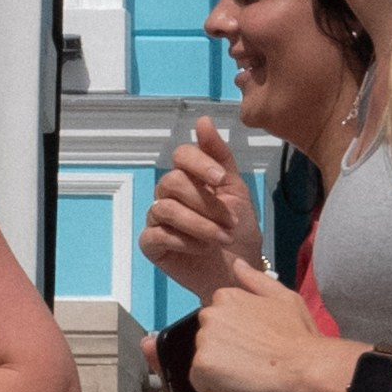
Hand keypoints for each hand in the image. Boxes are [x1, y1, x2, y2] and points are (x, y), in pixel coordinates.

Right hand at [139, 118, 262, 302]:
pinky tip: (202, 249)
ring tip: (222, 237)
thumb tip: (203, 119)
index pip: (182, 155)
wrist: (240, 271)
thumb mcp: (236, 191)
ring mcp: (157, 219)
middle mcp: (168, 194)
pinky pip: (157, 234)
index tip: (221, 180)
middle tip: (230, 222)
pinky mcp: (151, 244)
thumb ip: (220, 156)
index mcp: (189, 177)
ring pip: (166, 209)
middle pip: (173, 182)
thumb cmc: (239, 232)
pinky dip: (184, 241)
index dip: (199, 163)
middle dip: (206, 203)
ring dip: (200, 224)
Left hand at [192, 259, 346, 391]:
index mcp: (226, 296)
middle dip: (225, 352)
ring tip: (250, 373)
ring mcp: (204, 339)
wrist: (307, 366)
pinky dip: (217, 387)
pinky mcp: (202, 365)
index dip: (237, 338)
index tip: (257, 344)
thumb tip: (237, 263)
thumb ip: (255, 280)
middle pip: (208, 340)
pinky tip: (240, 384)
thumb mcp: (284, 297)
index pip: (218, 322)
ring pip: (204, 360)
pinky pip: (201, 381)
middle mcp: (209, 313)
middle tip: (254, 360)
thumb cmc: (301, 334)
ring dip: (221, 369)